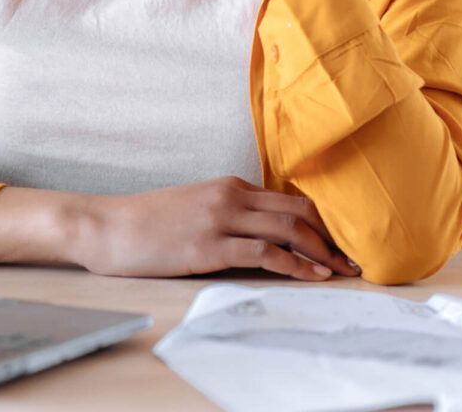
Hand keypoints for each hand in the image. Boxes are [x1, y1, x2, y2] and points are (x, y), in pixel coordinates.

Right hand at [77, 176, 360, 279]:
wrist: (107, 225)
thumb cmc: (148, 221)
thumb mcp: (195, 206)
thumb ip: (229, 213)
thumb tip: (262, 233)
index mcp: (229, 185)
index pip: (289, 199)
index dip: (322, 221)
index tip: (342, 242)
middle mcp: (230, 195)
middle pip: (297, 211)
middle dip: (331, 237)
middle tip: (354, 260)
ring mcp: (220, 218)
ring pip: (288, 228)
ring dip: (322, 251)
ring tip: (343, 271)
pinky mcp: (209, 245)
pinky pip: (264, 252)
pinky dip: (295, 263)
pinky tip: (311, 276)